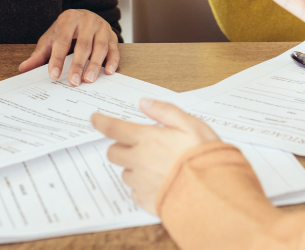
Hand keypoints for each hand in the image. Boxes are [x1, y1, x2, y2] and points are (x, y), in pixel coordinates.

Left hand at [19, 8, 119, 85]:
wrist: (84, 16)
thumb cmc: (66, 30)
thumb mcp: (51, 38)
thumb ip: (40, 54)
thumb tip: (24, 68)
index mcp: (69, 18)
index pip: (62, 40)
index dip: (58, 58)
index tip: (54, 74)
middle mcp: (87, 20)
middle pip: (83, 44)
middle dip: (78, 64)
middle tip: (73, 82)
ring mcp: (102, 27)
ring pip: (100, 47)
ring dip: (95, 65)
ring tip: (88, 80)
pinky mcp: (112, 35)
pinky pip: (114, 49)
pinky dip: (112, 61)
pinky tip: (108, 72)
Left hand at [91, 99, 220, 214]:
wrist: (210, 192)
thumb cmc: (202, 155)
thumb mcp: (189, 123)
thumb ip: (165, 111)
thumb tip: (145, 102)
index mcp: (147, 139)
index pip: (114, 128)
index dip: (101, 122)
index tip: (94, 118)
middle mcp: (138, 160)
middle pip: (113, 152)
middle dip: (121, 147)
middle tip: (140, 145)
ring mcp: (140, 182)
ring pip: (125, 172)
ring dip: (134, 167)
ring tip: (157, 165)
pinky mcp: (145, 200)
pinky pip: (135, 191)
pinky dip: (143, 185)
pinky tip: (161, 182)